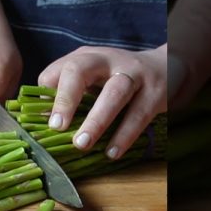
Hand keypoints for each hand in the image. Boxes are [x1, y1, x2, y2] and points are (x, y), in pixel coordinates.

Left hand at [39, 45, 166, 159]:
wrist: (166, 67)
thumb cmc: (118, 79)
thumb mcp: (93, 79)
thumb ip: (70, 95)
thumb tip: (44, 121)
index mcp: (87, 57)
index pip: (60, 69)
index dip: (50, 93)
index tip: (47, 120)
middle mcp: (107, 60)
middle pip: (81, 69)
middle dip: (66, 98)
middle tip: (57, 127)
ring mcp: (133, 74)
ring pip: (114, 92)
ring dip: (97, 120)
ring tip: (82, 144)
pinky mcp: (154, 92)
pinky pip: (138, 114)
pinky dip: (124, 135)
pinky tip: (112, 152)